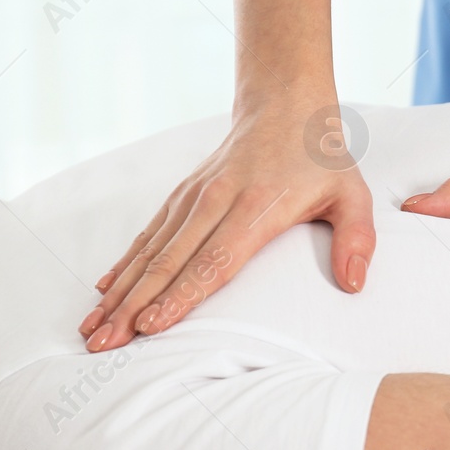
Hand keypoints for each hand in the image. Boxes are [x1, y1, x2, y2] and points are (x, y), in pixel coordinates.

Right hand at [80, 102, 374, 350]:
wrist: (285, 106)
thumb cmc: (321, 161)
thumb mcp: (352, 196)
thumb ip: (356, 240)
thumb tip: (355, 284)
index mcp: (256, 207)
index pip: (213, 261)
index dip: (181, 296)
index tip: (152, 325)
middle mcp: (216, 202)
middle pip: (169, 263)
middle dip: (134, 307)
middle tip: (105, 343)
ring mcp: (193, 197)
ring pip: (150, 252)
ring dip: (120, 292)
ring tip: (93, 328)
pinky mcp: (182, 195)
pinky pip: (148, 235)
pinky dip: (125, 264)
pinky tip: (104, 291)